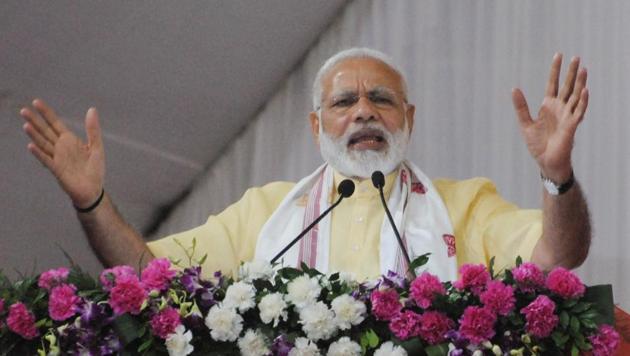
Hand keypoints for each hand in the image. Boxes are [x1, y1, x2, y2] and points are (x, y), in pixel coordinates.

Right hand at [20, 99, 104, 207]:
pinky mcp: (57, 169)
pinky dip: (39, 153)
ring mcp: (57, 158)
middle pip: (45, 132)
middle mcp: (61, 148)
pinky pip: (46, 160)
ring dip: (34, 135)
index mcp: (70, 141)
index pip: (55, 124)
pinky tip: (31, 146)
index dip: (46, 113)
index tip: (36, 102)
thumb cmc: (94, 169)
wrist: (92, 190)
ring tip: (25, 124)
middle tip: (23, 110)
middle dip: (35, 121)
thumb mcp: (96, 146)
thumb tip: (92, 109)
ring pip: (43, 144)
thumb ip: (92, 129)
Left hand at [511, 53, 588, 182]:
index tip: (559, 55)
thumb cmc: (537, 144)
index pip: (553, 83)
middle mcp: (560, 108)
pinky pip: (579, 111)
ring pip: (576, 95)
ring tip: (584, 69)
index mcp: (548, 106)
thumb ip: (521, 106)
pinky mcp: (572, 125)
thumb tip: (514, 89)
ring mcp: (567, 116)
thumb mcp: (525, 123)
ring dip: (580, 83)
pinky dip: (583, 101)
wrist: (545, 161)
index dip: (555, 70)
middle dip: (571, 72)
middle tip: (576, 57)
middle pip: (567, 86)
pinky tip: (585, 90)